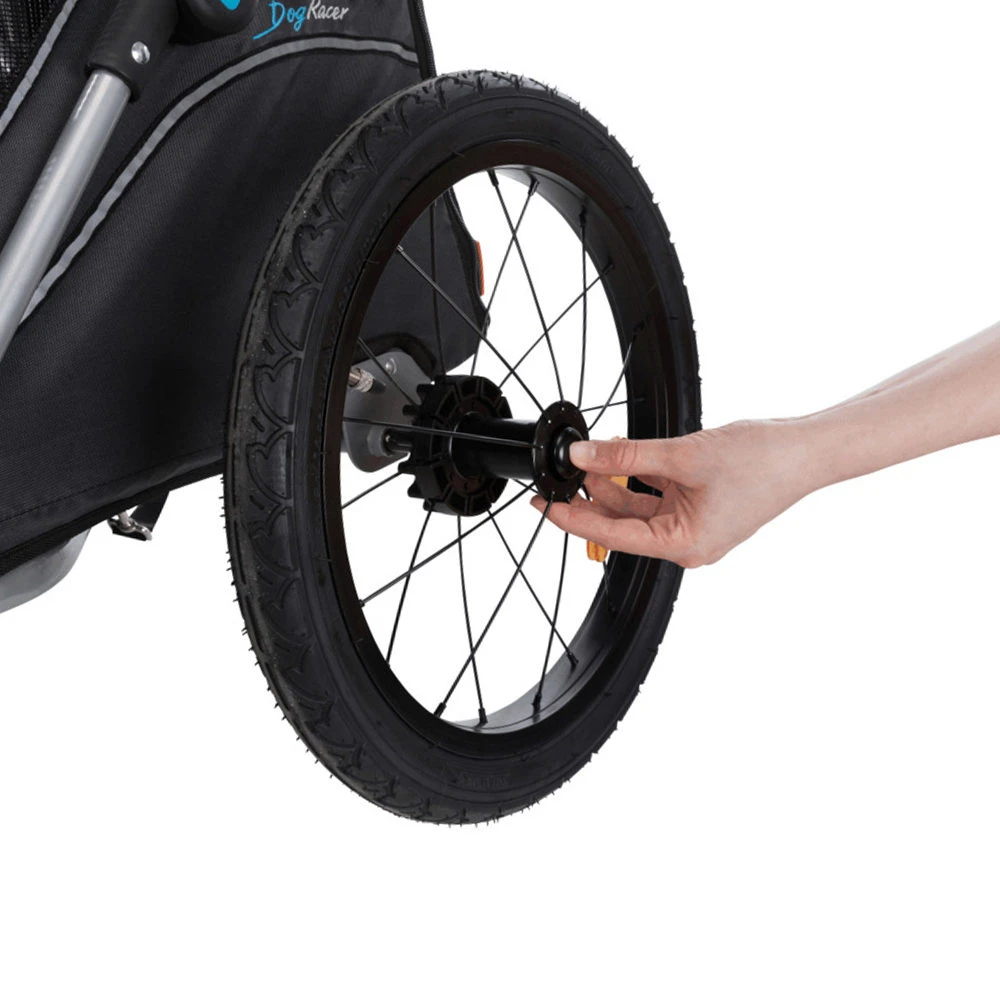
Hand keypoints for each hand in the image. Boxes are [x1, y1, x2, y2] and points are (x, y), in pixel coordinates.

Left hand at [530, 420, 814, 566]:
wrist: (806, 451)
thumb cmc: (762, 463)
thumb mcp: (682, 456)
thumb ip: (626, 457)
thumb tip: (583, 456)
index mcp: (683, 545)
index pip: (612, 536)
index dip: (573, 519)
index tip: (545, 505)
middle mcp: (686, 542)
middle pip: (622, 521)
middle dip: (590, 495)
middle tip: (559, 475)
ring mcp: (693, 525)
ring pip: (637, 505)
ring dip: (613, 480)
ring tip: (589, 455)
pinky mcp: (699, 507)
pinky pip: (657, 494)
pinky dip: (638, 475)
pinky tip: (620, 453)